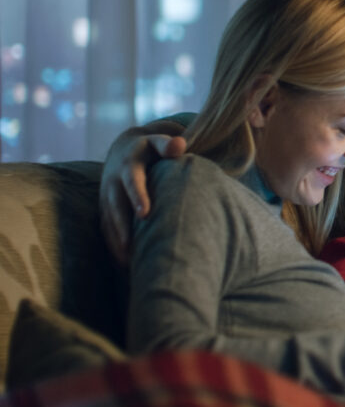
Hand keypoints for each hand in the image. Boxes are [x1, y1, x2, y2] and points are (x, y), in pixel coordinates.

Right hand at [99, 133, 186, 263]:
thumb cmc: (152, 148)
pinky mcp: (104, 209)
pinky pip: (106, 229)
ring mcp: (106, 196)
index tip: (144, 213)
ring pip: (108, 220)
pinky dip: (113, 245)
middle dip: (123, 226)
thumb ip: (169, 144)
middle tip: (130, 247)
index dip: (137, 196)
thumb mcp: (159, 141)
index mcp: (129, 165)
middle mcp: (113, 182)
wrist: (123, 150)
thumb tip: (180, 144)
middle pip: (116, 205)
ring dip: (116, 240)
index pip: (132, 180)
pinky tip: (124, 265)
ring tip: (128, 263)